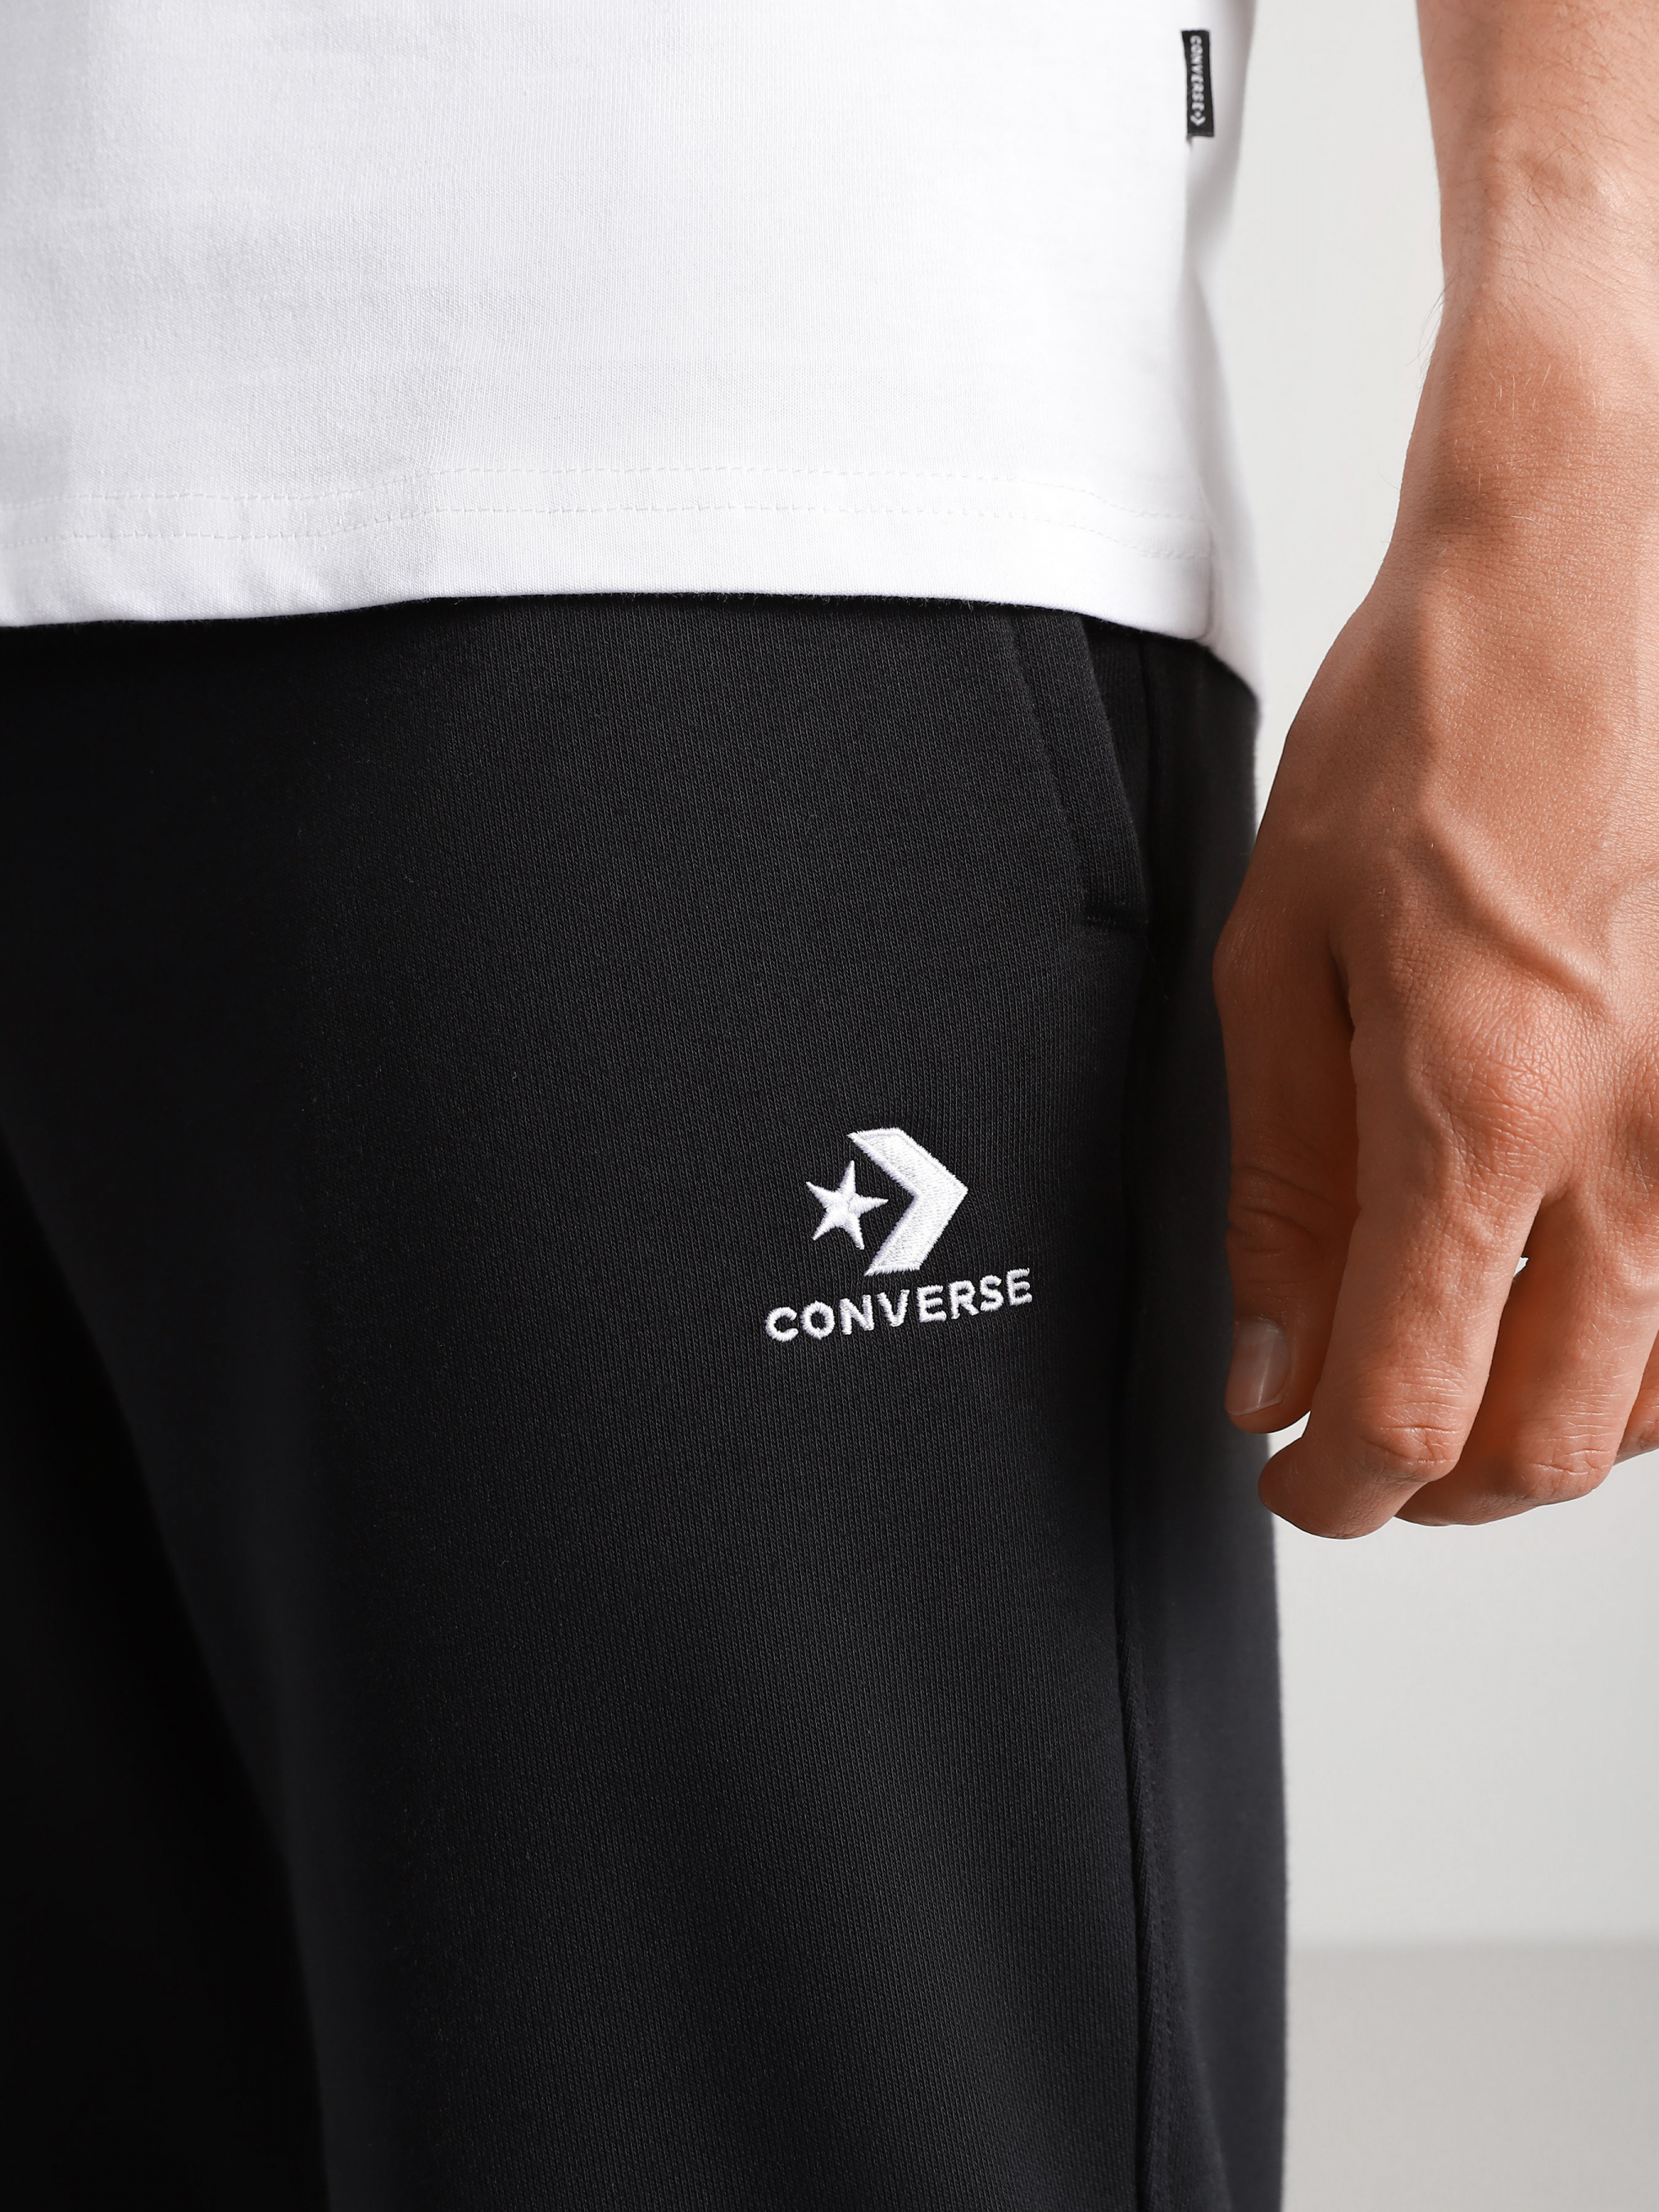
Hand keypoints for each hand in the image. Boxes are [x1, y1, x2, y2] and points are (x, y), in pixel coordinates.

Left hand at [1216, 285, 1658, 1535]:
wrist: (1589, 582)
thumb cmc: (1428, 732)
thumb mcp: (1278, 958)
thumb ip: (1277, 1187)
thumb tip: (1267, 1361)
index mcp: (1480, 1106)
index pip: (1413, 1411)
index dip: (1336, 1491)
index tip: (1295, 1485)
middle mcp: (1637, 1140)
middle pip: (1547, 1447)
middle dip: (1431, 1488)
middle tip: (1357, 1448)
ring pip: (1654, 1401)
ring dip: (1537, 1428)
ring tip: (1449, 1362)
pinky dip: (1640, 1355)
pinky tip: (1563, 1298)